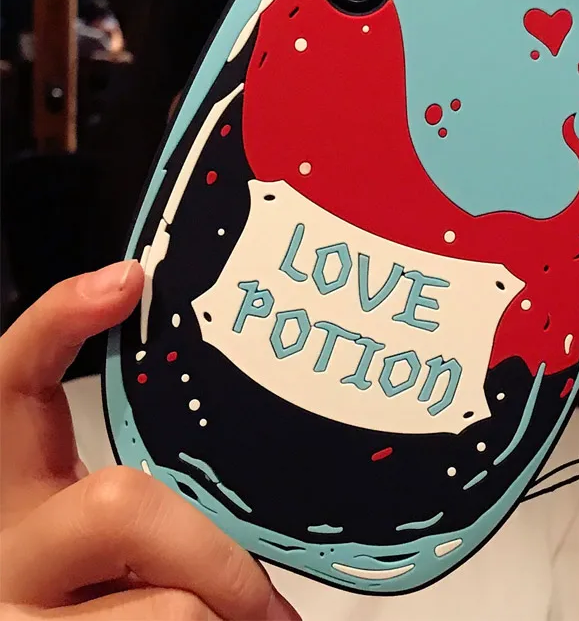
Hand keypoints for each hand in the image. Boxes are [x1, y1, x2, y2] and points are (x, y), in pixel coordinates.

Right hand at [0, 262, 298, 619]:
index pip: (15, 380)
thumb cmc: (95, 600)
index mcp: (14, 488)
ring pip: (165, 607)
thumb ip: (157, 513)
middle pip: (121, 505)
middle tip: (261, 598)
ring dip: (219, 617)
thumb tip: (260, 527)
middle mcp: (3, 542)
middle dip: (215, 556)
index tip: (127, 281)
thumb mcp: (105, 542)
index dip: (58, 322)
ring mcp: (16, 612)